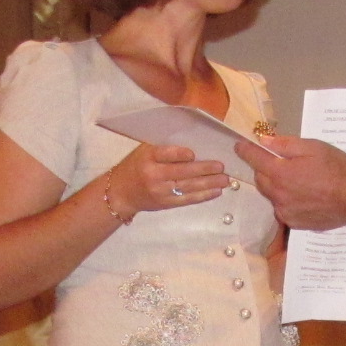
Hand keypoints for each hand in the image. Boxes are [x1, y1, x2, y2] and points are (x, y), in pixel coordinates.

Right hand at [106, 144, 227, 217]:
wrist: (120, 193)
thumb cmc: (136, 166)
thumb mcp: (144, 151)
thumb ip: (164, 146)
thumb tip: (194, 141)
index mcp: (148, 158)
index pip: (164, 154)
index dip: (179, 154)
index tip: (193, 153)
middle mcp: (154, 175)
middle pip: (181, 173)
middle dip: (204, 169)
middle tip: (221, 166)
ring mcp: (161, 192)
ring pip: (188, 187)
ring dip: (209, 184)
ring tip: (225, 180)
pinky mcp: (166, 204)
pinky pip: (187, 200)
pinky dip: (203, 196)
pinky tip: (216, 191)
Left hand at [242, 135, 345, 230]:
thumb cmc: (336, 169)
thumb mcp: (312, 147)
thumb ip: (284, 144)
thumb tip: (264, 141)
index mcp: (280, 173)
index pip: (254, 159)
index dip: (245, 150)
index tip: (240, 146)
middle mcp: (278, 194)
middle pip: (261, 179)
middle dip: (264, 169)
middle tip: (278, 162)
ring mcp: (285, 211)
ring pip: (272, 196)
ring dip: (276, 186)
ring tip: (296, 181)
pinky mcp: (295, 223)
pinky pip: (283, 209)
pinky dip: (286, 201)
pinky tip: (303, 196)